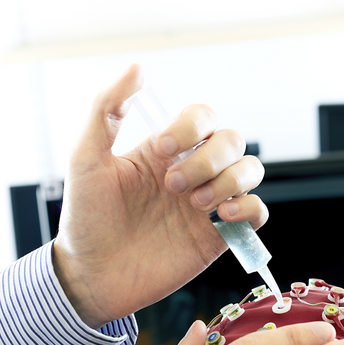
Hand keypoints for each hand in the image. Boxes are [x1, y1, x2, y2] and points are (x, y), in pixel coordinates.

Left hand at [53, 64, 266, 327]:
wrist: (92, 277)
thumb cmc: (86, 219)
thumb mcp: (86, 159)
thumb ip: (107, 109)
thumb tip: (136, 67)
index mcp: (165, 151)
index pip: (202, 116)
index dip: (190, 126)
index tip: (159, 149)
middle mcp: (192, 172)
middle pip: (232, 140)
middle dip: (207, 158)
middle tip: (171, 186)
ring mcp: (208, 204)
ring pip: (251, 170)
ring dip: (228, 180)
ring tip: (194, 205)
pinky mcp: (219, 236)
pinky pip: (257, 212)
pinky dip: (249, 208)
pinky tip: (221, 216)